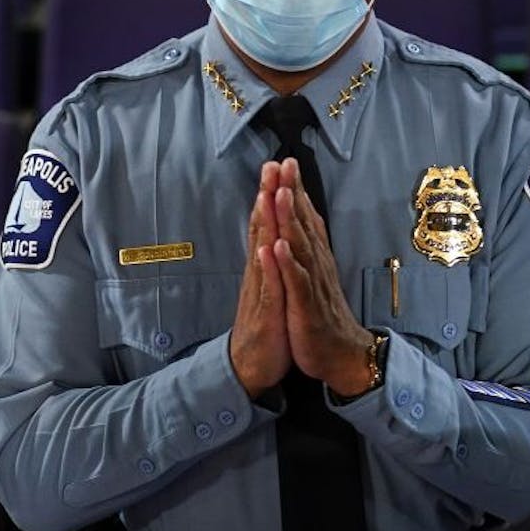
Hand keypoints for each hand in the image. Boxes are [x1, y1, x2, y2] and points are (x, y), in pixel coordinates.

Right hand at [228, 163, 290, 398]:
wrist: (251, 366)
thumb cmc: (266, 325)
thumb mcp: (271, 287)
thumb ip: (270, 260)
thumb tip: (272, 233)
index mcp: (264, 266)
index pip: (268, 223)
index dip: (272, 194)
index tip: (278, 165)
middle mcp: (260, 272)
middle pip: (262, 228)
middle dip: (267, 196)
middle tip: (271, 164)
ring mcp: (261, 291)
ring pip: (262, 251)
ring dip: (265, 222)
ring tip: (267, 193)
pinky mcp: (266, 312)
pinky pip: (268, 287)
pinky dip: (268, 267)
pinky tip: (268, 248)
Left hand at [272, 158, 375, 396]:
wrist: (342, 355)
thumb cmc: (323, 315)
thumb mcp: (314, 277)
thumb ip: (309, 249)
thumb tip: (302, 222)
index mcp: (316, 258)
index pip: (305, 218)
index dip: (295, 189)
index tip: (285, 162)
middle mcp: (317, 265)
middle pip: (304, 223)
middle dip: (292, 193)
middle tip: (284, 163)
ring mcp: (313, 285)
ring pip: (301, 247)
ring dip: (291, 220)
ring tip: (281, 194)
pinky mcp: (308, 308)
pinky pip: (297, 283)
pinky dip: (287, 264)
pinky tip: (277, 247)